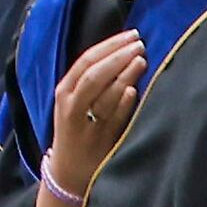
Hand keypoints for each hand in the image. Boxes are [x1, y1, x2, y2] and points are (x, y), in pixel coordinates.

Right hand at [48, 30, 145, 195]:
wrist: (69, 171)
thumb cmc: (78, 128)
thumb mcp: (77, 101)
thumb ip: (95, 78)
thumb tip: (127, 50)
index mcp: (64, 91)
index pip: (86, 60)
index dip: (111, 45)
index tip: (132, 35)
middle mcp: (71, 105)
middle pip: (94, 74)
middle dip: (118, 56)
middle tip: (140, 44)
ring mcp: (86, 124)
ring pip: (105, 95)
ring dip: (125, 75)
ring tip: (142, 60)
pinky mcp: (100, 140)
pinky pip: (115, 117)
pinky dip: (124, 103)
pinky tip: (134, 90)